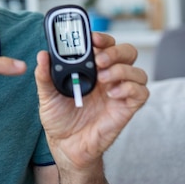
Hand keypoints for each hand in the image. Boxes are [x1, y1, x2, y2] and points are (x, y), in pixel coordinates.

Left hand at [34, 32, 148, 175]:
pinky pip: (141, 93)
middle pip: (126, 52)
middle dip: (115, 51)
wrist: (65, 145)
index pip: (105, 45)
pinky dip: (129, 88)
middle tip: (99, 60)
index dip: (102, 38)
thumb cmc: (58, 118)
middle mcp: (108, 77)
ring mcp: (119, 92)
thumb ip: (44, 75)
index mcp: (90, 69)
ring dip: (122, 70)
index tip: (92, 38)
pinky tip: (112, 94)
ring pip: (137, 71)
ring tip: (103, 79)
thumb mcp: (46, 95)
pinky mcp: (126, 108)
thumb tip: (42, 55)